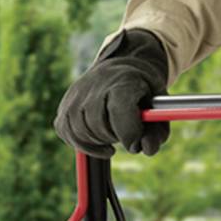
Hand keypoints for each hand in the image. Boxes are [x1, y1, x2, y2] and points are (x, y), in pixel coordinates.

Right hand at [54, 29, 170, 156]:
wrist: (117, 72)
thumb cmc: (141, 93)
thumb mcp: (157, 107)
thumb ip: (157, 130)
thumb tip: (147, 148)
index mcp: (122, 80)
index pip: (119, 109)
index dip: (129, 133)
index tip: (135, 144)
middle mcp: (93, 85)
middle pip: (99, 125)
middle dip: (115, 137)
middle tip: (125, 133)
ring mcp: (74, 98)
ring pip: (82, 133)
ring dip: (100, 141)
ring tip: (112, 132)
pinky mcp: (63, 110)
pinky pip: (69, 136)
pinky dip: (84, 144)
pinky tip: (98, 138)